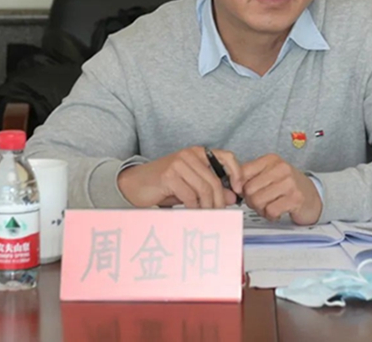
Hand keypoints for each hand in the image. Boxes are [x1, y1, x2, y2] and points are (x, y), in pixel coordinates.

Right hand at [117, 146, 242, 208]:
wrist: (134, 185)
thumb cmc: (162, 185)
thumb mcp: (190, 186)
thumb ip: (210, 189)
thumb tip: (232, 197)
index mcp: (198, 153)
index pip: (226, 157)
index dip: (237, 172)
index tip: (238, 189)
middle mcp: (190, 154)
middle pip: (214, 180)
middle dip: (220, 201)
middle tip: (220, 215)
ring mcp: (179, 163)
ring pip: (204, 189)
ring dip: (208, 207)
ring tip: (207, 218)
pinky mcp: (169, 175)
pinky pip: (190, 195)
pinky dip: (194, 209)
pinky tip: (193, 215)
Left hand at [241, 154, 321, 224]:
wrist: (312, 196)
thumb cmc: (287, 186)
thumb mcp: (269, 175)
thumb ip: (251, 177)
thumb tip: (232, 186)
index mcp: (270, 160)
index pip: (243, 171)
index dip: (239, 186)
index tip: (243, 192)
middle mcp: (280, 168)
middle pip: (248, 189)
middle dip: (251, 201)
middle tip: (261, 202)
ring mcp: (289, 183)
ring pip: (258, 201)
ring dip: (261, 209)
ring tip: (270, 206)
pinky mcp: (295, 198)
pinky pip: (271, 211)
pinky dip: (271, 215)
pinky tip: (278, 211)